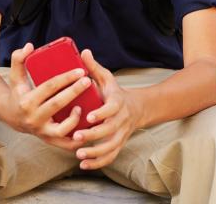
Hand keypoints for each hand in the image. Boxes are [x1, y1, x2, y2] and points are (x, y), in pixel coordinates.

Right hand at [3, 43, 89, 150]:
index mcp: (26, 101)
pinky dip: (76, 138)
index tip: (81, 70)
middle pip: (56, 105)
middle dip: (74, 92)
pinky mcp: (48, 140)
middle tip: (89, 81)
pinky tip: (87, 126)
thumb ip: (19, 59)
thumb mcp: (16, 77)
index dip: (65, 78)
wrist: (12, 118)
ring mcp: (41, 131)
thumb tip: (30, 45)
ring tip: (83, 107)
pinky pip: (64, 143)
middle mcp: (33, 118)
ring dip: (74, 120)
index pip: (49, 87)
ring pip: (60, 130)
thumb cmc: (18, 93)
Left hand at [71, 49, 144, 169]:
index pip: (112, 109)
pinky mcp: (119, 144)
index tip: (88, 117)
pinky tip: (84, 164)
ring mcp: (121, 133)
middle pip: (110, 130)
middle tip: (77, 136)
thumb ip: (94, 68)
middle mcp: (122, 119)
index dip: (101, 113)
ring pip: (111, 146)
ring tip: (79, 154)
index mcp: (118, 102)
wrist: (138, 108)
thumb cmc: (116, 93)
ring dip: (95, 152)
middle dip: (94, 135)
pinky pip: (111, 156)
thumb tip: (83, 52)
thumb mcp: (107, 78)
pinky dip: (99, 162)